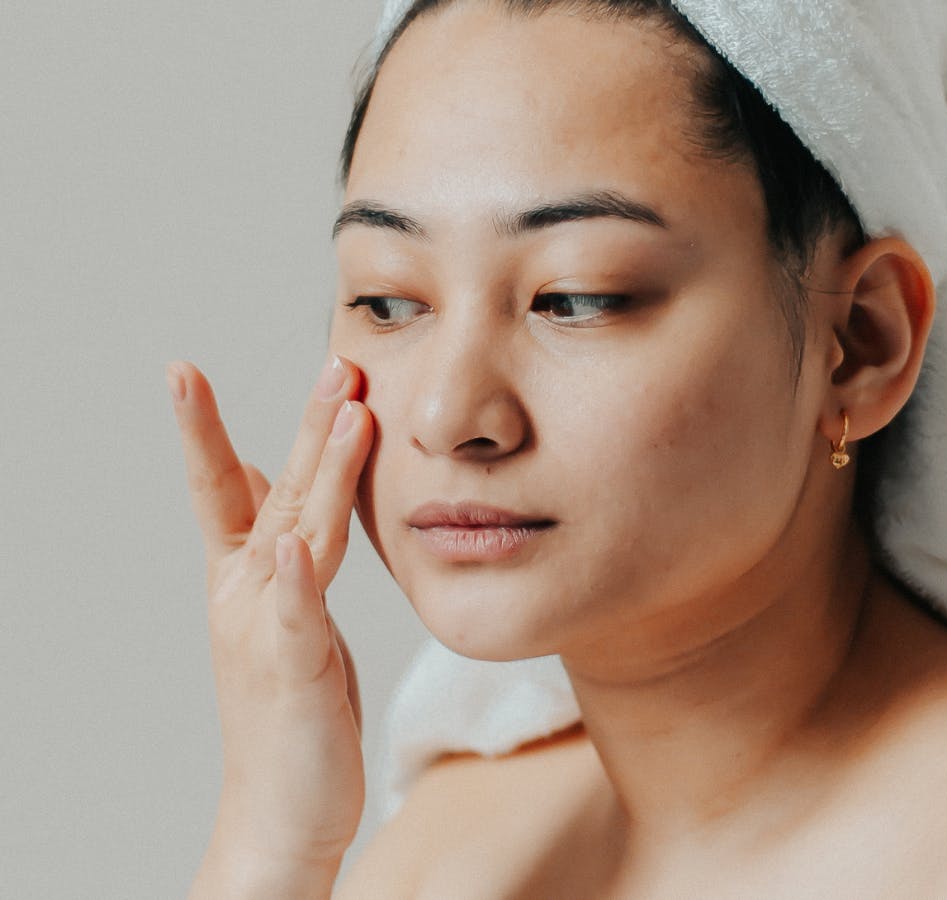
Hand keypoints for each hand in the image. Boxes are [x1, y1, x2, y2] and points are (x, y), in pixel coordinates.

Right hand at [168, 356, 373, 893]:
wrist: (283, 809)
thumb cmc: (290, 708)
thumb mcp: (276, 615)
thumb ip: (266, 547)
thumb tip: (258, 482)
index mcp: (244, 578)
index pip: (223, 489)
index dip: (205, 430)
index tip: (184, 371)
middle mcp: (247, 593)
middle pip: (273, 491)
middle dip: (305, 424)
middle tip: (335, 361)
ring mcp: (267, 629)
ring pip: (297, 532)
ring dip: (321, 471)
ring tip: (345, 412)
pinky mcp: (296, 670)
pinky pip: (298, 616)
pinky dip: (296, 579)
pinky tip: (295, 542)